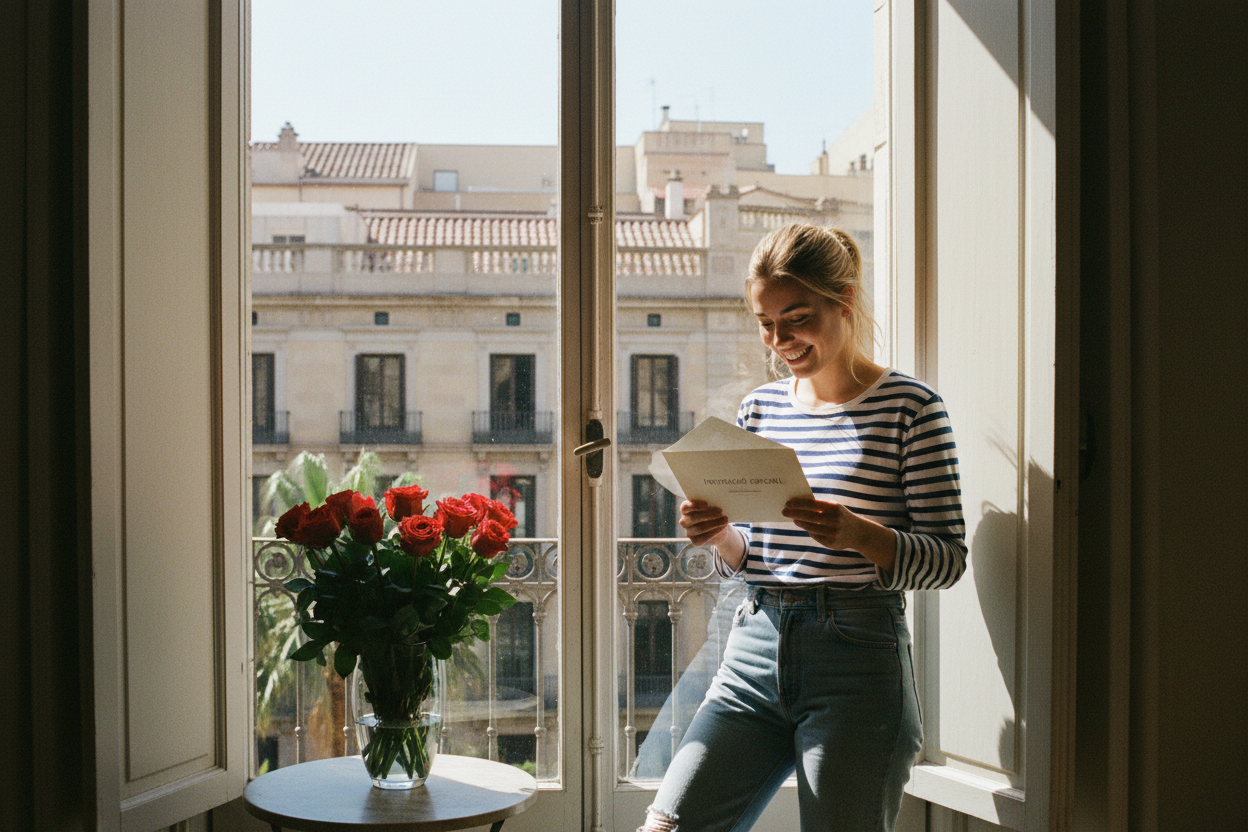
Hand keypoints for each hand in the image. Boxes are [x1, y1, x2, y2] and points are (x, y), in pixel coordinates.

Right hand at [678, 499, 731, 547]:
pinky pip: (704, 538)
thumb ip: (711, 504)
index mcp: (685, 510)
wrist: (719, 527)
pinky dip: (714, 532)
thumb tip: (716, 502)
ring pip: (699, 528)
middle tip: (720, 510)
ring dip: (713, 523)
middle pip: (692, 518)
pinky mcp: (695, 541)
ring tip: (725, 519)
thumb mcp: (712, 506)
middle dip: (707, 514)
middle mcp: (684, 521)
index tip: (706, 504)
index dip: (694, 506)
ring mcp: (689, 533)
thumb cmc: (714, 513)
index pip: (685, 507)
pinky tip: (722, 527)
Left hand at [782, 497, 896, 572]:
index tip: (788, 502)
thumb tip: (798, 504)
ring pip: (811, 528)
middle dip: (795, 513)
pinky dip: (809, 531)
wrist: (859, 532)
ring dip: (800, 523)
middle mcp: (835, 520)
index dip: (799, 503)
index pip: (813, 504)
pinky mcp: (832, 543)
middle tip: (784, 511)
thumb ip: (820, 506)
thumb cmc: (841, 516)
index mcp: (835, 508)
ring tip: (794, 519)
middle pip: (810, 517)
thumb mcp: (834, 508)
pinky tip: (805, 527)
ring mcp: (833, 533)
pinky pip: (816, 536)